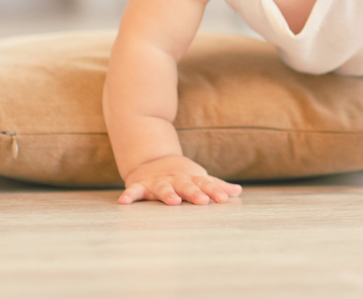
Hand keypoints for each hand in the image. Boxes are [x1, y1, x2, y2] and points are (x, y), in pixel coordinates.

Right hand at [118, 155, 241, 205]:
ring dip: (167, 194)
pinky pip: (134, 191)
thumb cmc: (182, 175)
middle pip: (186, 186)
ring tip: (173, 202)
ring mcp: (158, 182)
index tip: (224, 199)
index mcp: (191, 179)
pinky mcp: (141, 185)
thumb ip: (217, 185)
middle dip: (194, 193)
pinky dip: (129, 195)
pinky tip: (124, 202)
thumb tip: (238, 191)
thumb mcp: (199, 178)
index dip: (215, 191)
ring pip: (163, 188)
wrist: (153, 159)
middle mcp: (176, 180)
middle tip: (202, 201)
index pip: (206, 184)